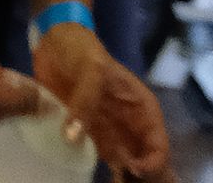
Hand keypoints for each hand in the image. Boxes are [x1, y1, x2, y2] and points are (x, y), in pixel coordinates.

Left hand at [32, 22, 172, 178]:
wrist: (55, 43)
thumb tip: (73, 136)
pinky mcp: (89, 135)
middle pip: (146, 160)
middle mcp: (130, 125)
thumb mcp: (90, 67)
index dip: (152, 162)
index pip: (157, 144)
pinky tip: (100, 178)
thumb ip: (85, 99)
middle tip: (125, 182)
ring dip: (125, 178)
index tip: (132, 168)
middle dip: (142, 177)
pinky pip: (101, 160)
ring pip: (127, 165)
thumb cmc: (82, 50)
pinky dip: (103, 172)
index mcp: (141, 109)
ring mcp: (110, 132)